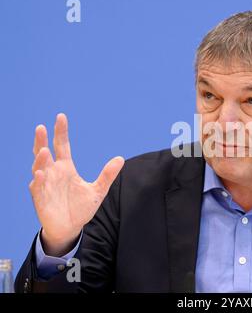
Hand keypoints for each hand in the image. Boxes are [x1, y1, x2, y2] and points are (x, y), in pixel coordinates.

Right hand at [29, 113, 123, 255]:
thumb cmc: (81, 207)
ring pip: (39, 168)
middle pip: (44, 152)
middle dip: (41, 140)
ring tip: (44, 150)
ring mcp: (45, 184)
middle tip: (41, 127)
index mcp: (66, 168)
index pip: (62, 145)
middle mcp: (53, 173)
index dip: (60, 132)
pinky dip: (39, 180)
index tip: (61, 117)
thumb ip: (107, 175)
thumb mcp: (98, 190)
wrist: (71, 228)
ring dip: (40, 160)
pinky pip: (38, 187)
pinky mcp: (41, 198)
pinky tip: (41, 173)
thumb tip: (120, 158)